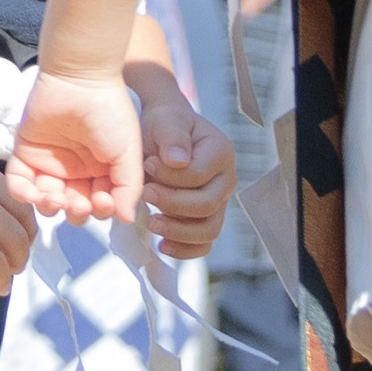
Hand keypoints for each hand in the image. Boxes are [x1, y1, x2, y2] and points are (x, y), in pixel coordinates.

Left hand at [9, 64, 144, 224]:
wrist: (80, 78)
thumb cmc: (110, 111)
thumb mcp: (128, 151)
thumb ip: (130, 186)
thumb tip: (126, 219)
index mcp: (101, 172)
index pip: (99, 205)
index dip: (100, 211)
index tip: (102, 201)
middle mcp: (76, 172)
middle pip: (72, 207)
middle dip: (75, 212)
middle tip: (77, 203)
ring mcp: (49, 164)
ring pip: (45, 201)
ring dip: (49, 208)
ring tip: (55, 198)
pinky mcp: (26, 154)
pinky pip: (19, 182)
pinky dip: (22, 193)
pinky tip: (33, 193)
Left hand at [123, 63, 233, 258]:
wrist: (163, 135)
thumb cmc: (165, 125)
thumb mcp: (166, 120)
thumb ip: (173, 137)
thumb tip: (178, 162)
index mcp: (221, 153)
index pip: (199, 175)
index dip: (170, 176)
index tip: (146, 165)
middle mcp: (226, 180)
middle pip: (207, 206)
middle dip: (171, 204)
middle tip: (144, 193)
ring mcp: (219, 201)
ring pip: (208, 230)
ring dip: (177, 231)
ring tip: (150, 222)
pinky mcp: (207, 218)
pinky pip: (203, 244)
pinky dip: (184, 250)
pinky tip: (161, 244)